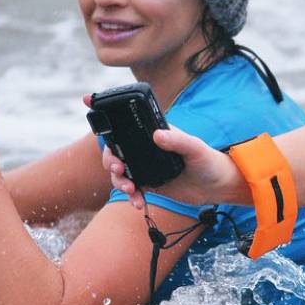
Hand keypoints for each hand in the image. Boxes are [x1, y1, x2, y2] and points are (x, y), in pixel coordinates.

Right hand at [98, 119, 242, 211]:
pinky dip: (131, 197)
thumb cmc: (209, 161)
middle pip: (115, 150)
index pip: (127, 121)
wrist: (217, 187)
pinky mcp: (150, 184)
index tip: (87, 99)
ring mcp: (146, 166)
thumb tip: (157, 135)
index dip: (106, 112)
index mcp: (154, 133)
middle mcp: (146, 148)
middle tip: (117, 169)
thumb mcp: (195, 148)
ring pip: (120, 172)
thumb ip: (178, 141)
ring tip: (131, 190)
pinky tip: (138, 204)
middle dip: (110, 160)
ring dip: (119, 182)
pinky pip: (132, 190)